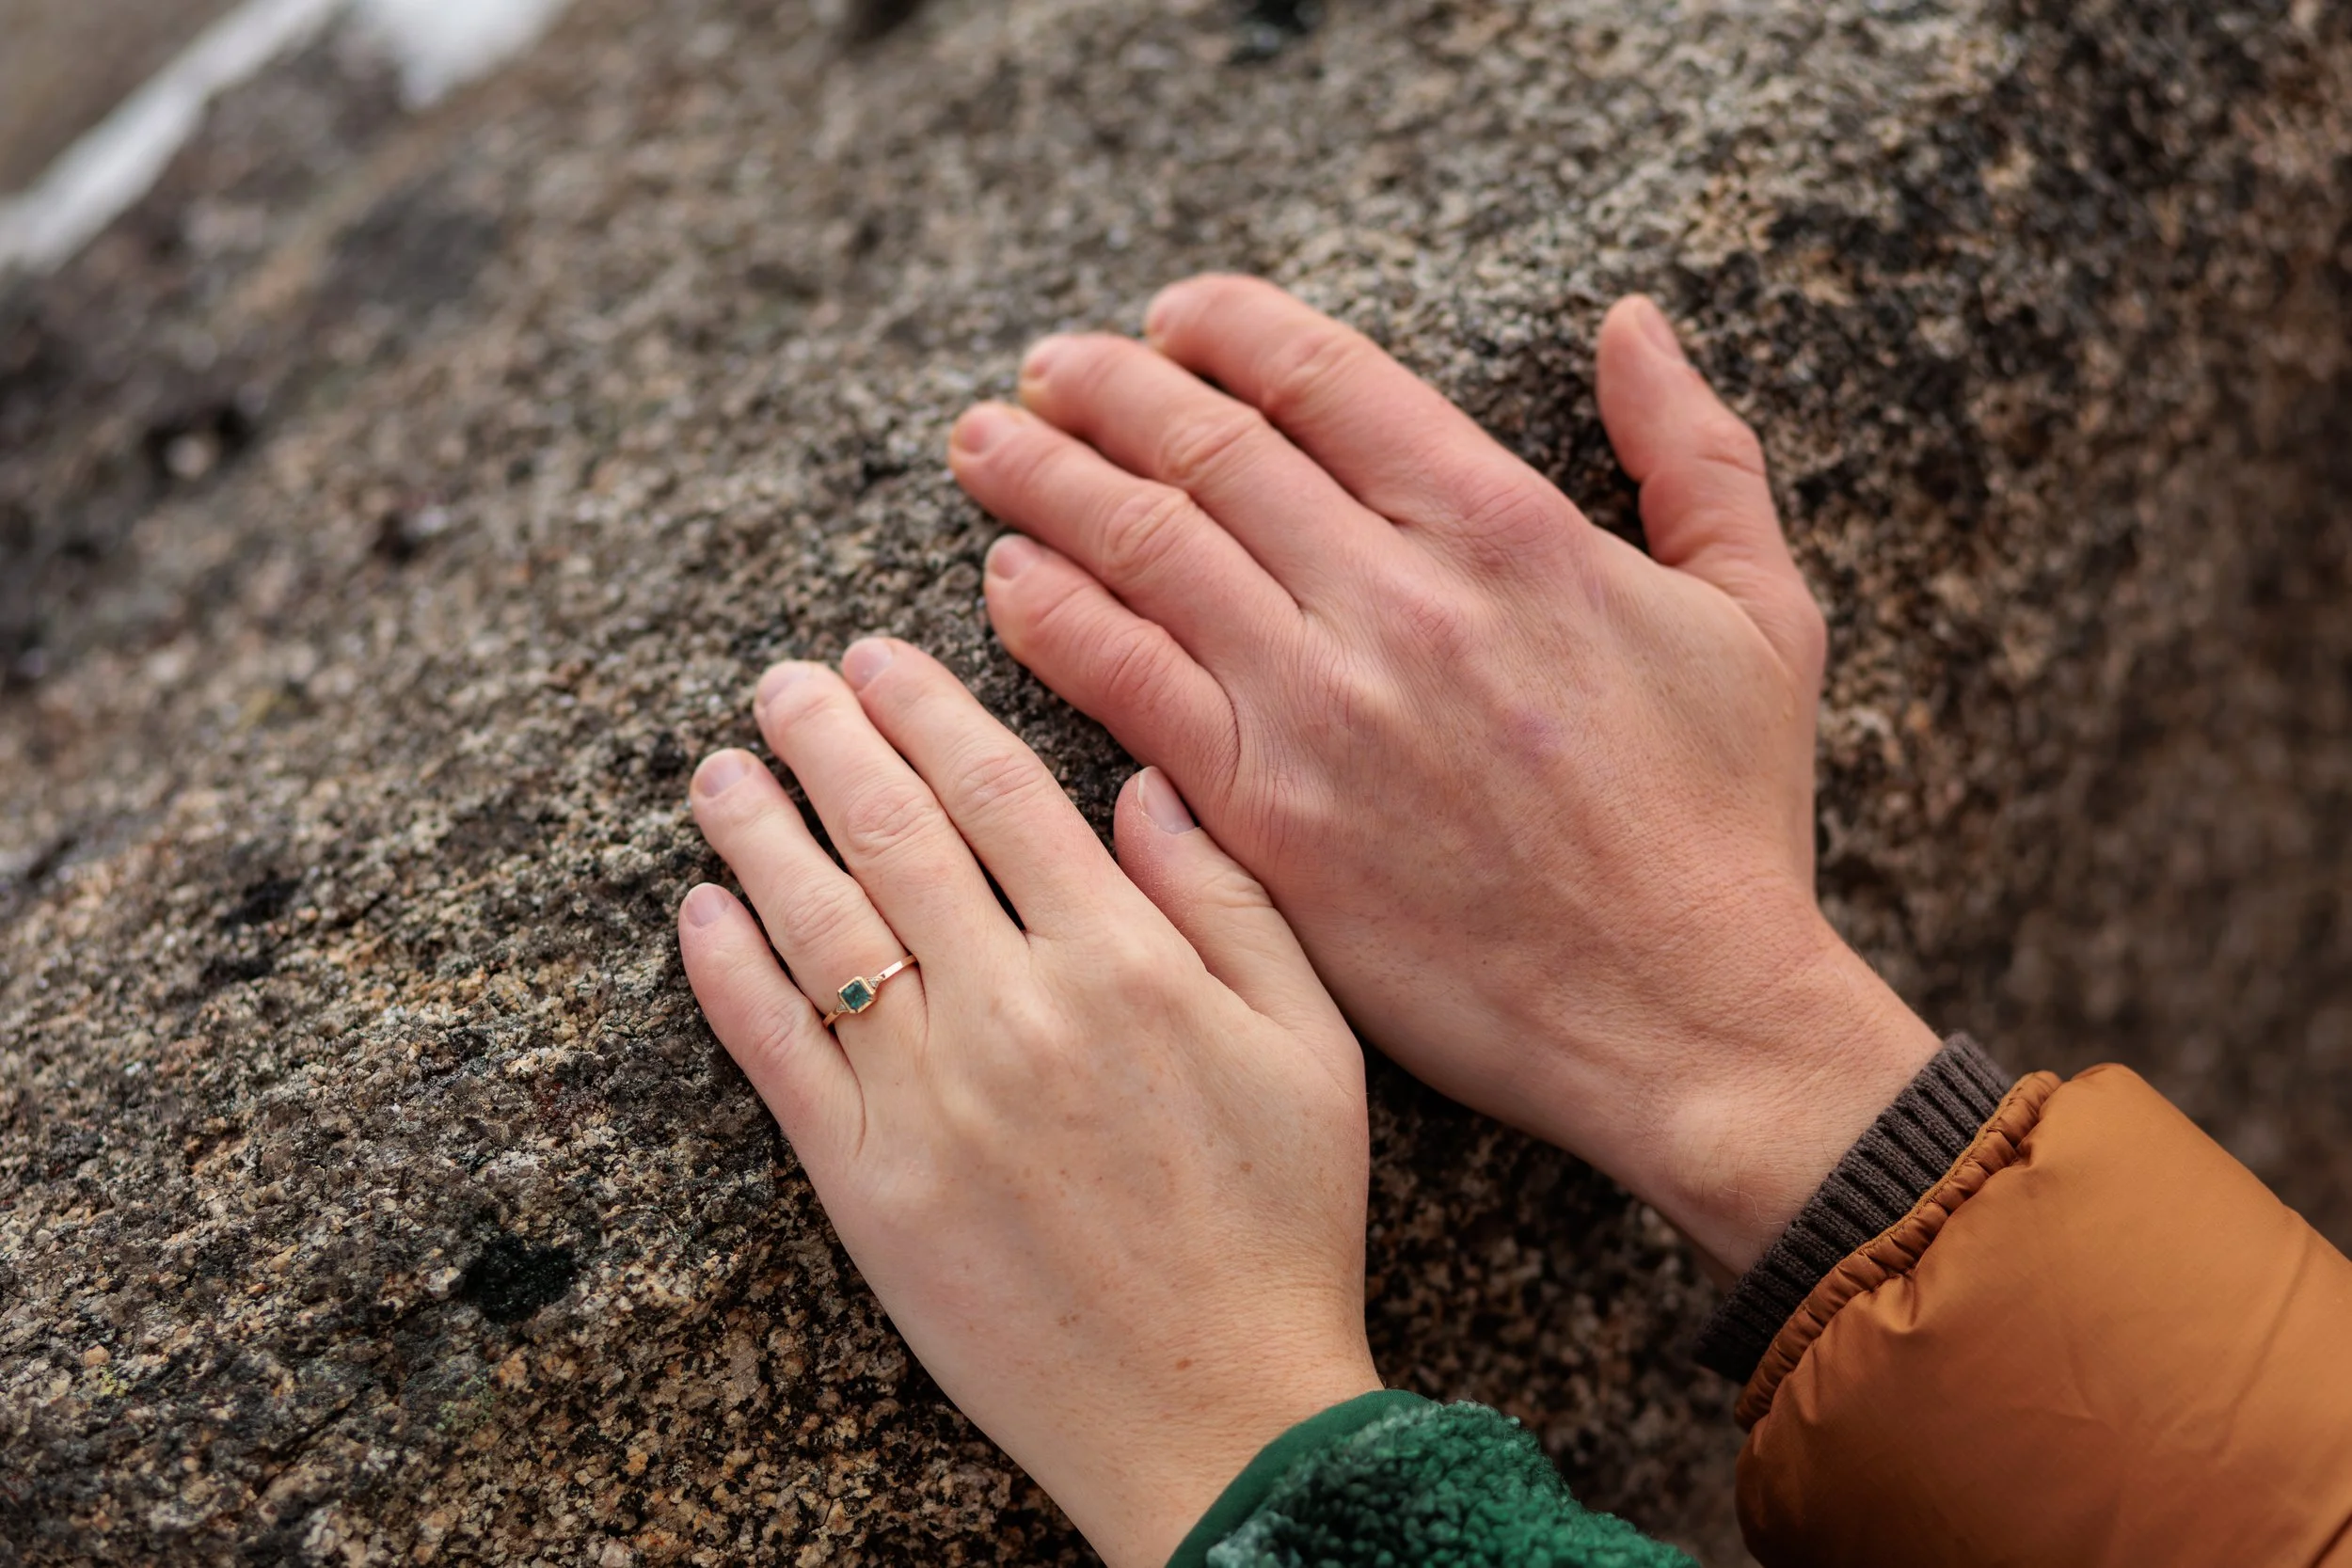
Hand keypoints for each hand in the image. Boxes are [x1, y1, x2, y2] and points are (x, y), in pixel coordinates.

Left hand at [676, 639, 1380, 1567]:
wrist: (1214, 1414)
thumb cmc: (1281, 1225)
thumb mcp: (1314, 1046)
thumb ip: (1229, 902)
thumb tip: (1143, 784)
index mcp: (1124, 963)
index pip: (998, 793)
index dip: (927, 712)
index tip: (877, 658)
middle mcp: (1013, 1011)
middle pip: (893, 836)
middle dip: (827, 740)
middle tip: (782, 682)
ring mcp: (928, 1099)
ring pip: (820, 927)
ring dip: (758, 834)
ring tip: (719, 770)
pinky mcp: (867, 1186)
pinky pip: (777, 1054)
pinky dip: (729, 972)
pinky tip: (701, 911)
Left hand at [948, 277, 1940, 1276]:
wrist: (1681, 1013)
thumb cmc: (1727, 821)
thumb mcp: (1758, 611)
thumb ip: (1695, 453)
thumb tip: (1628, 323)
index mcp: (1507, 529)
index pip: (1325, 377)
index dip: (1227, 329)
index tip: (1170, 318)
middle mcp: (1396, 599)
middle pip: (1208, 450)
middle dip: (1106, 389)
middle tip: (1042, 370)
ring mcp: (1320, 708)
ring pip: (1144, 551)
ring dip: (1047, 484)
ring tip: (982, 447)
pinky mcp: (1266, 817)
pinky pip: (1128, 689)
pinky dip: (1055, 622)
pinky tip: (1005, 585)